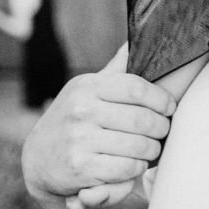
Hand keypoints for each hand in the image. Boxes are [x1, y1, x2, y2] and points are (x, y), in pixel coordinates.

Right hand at [21, 71, 175, 208]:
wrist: (38, 158)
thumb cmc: (73, 120)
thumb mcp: (87, 90)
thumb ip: (115, 70)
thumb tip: (136, 40)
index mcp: (87, 87)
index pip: (135, 87)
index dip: (160, 98)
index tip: (169, 107)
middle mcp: (81, 111)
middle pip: (141, 119)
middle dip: (161, 127)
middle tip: (163, 131)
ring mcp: (80, 140)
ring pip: (138, 145)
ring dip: (152, 149)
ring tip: (152, 148)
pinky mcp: (81, 167)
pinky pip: (126, 168)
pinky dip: (137, 167)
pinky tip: (135, 163)